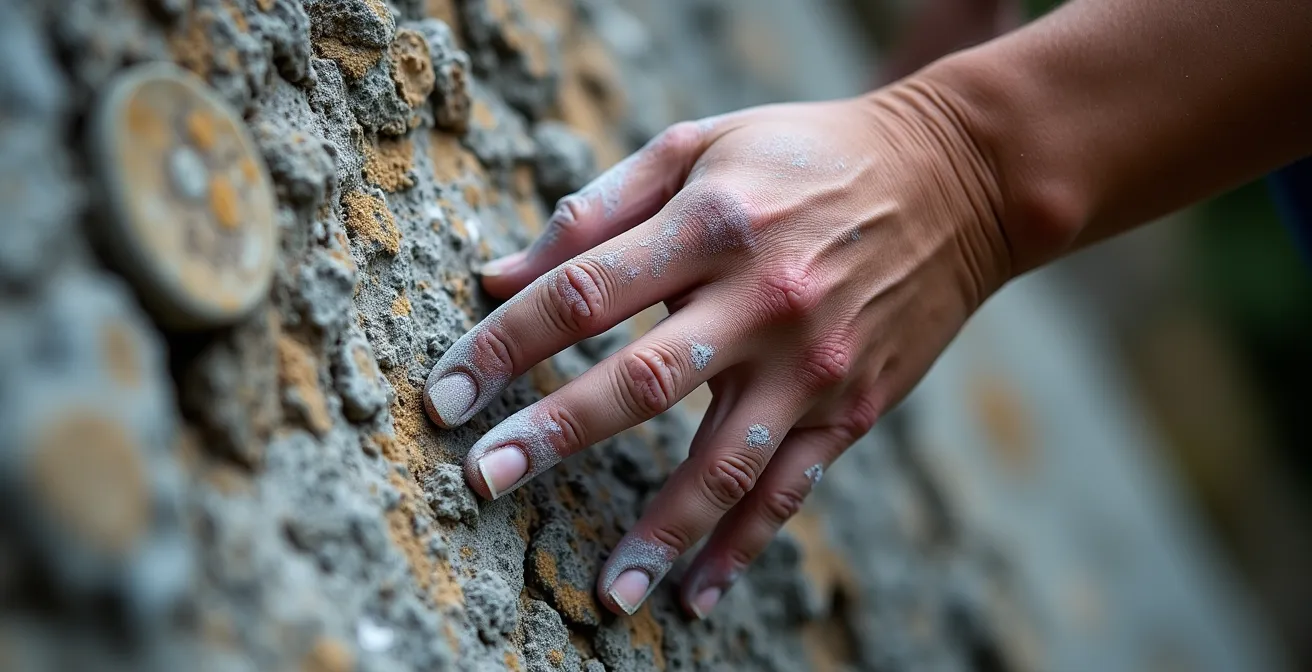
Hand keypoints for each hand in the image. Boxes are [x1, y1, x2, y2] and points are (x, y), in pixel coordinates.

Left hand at [422, 80, 1010, 617]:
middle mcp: (762, 298)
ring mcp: (811, 362)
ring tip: (602, 598)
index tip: (442, 397)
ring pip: (722, 465)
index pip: (581, 292)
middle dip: (552, 435)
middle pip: (640, 381)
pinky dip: (742, 549)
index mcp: (712, 222)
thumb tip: (498, 277)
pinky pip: (789, 491)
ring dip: (657, 534)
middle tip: (480, 481)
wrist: (958, 179)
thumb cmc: (806, 153)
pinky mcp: (851, 406)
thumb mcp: (702, 144)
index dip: (502, 347)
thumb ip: (597, 208)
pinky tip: (695, 595)